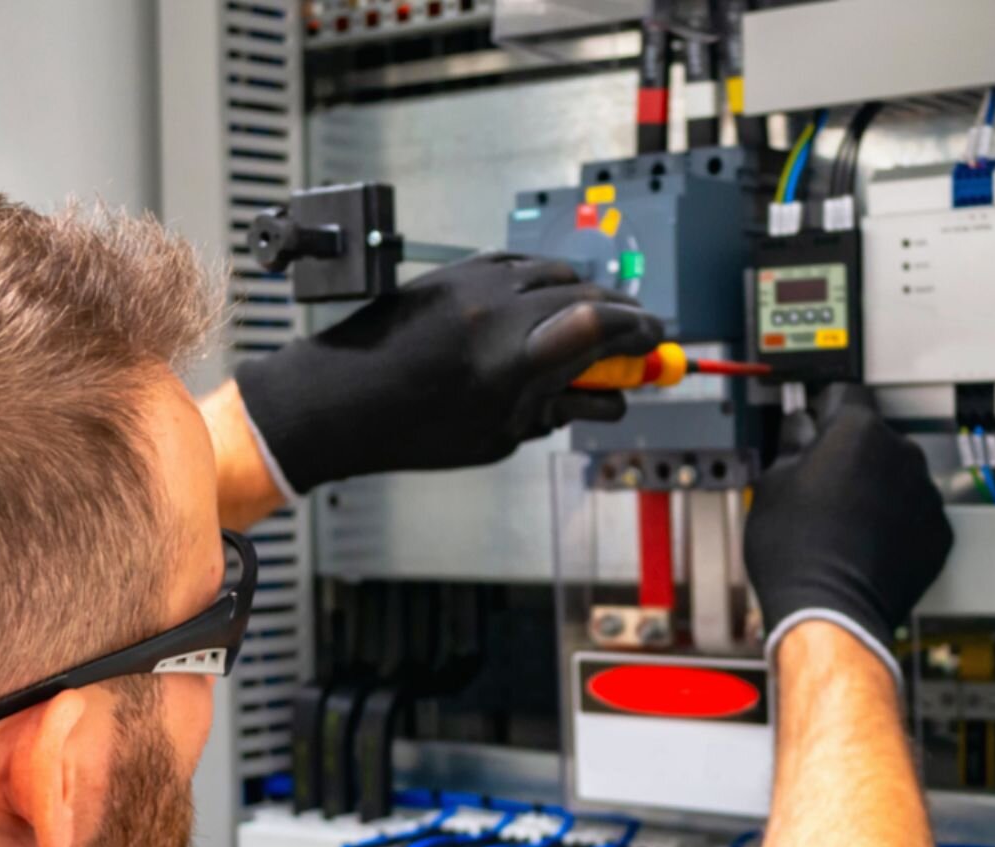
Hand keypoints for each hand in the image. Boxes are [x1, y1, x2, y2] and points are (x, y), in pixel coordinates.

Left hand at [233, 253, 663, 493]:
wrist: (338, 398)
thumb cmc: (410, 430)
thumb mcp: (496, 437)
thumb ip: (556, 410)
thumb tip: (603, 398)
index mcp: (513, 362)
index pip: (603, 328)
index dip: (642, 334)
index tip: (655, 345)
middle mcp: (499, 313)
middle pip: (588, 297)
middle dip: (621, 318)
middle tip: (636, 339)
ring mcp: (476, 284)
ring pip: (556, 274)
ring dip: (584, 296)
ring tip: (590, 324)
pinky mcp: (455, 272)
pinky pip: (518, 262)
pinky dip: (543, 280)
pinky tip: (544, 301)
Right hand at [742, 385, 951, 675]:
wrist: (830, 610)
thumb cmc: (797, 552)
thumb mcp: (771, 483)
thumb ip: (792, 443)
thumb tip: (799, 431)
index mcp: (857, 430)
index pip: (845, 393)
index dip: (823, 411)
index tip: (814, 425)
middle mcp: (901, 453)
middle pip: (875, 437)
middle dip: (851, 454)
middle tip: (821, 486)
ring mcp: (925, 493)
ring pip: (898, 476)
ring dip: (878, 488)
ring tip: (844, 521)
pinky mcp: (938, 532)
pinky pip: (916, 514)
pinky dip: (898, 524)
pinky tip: (866, 543)